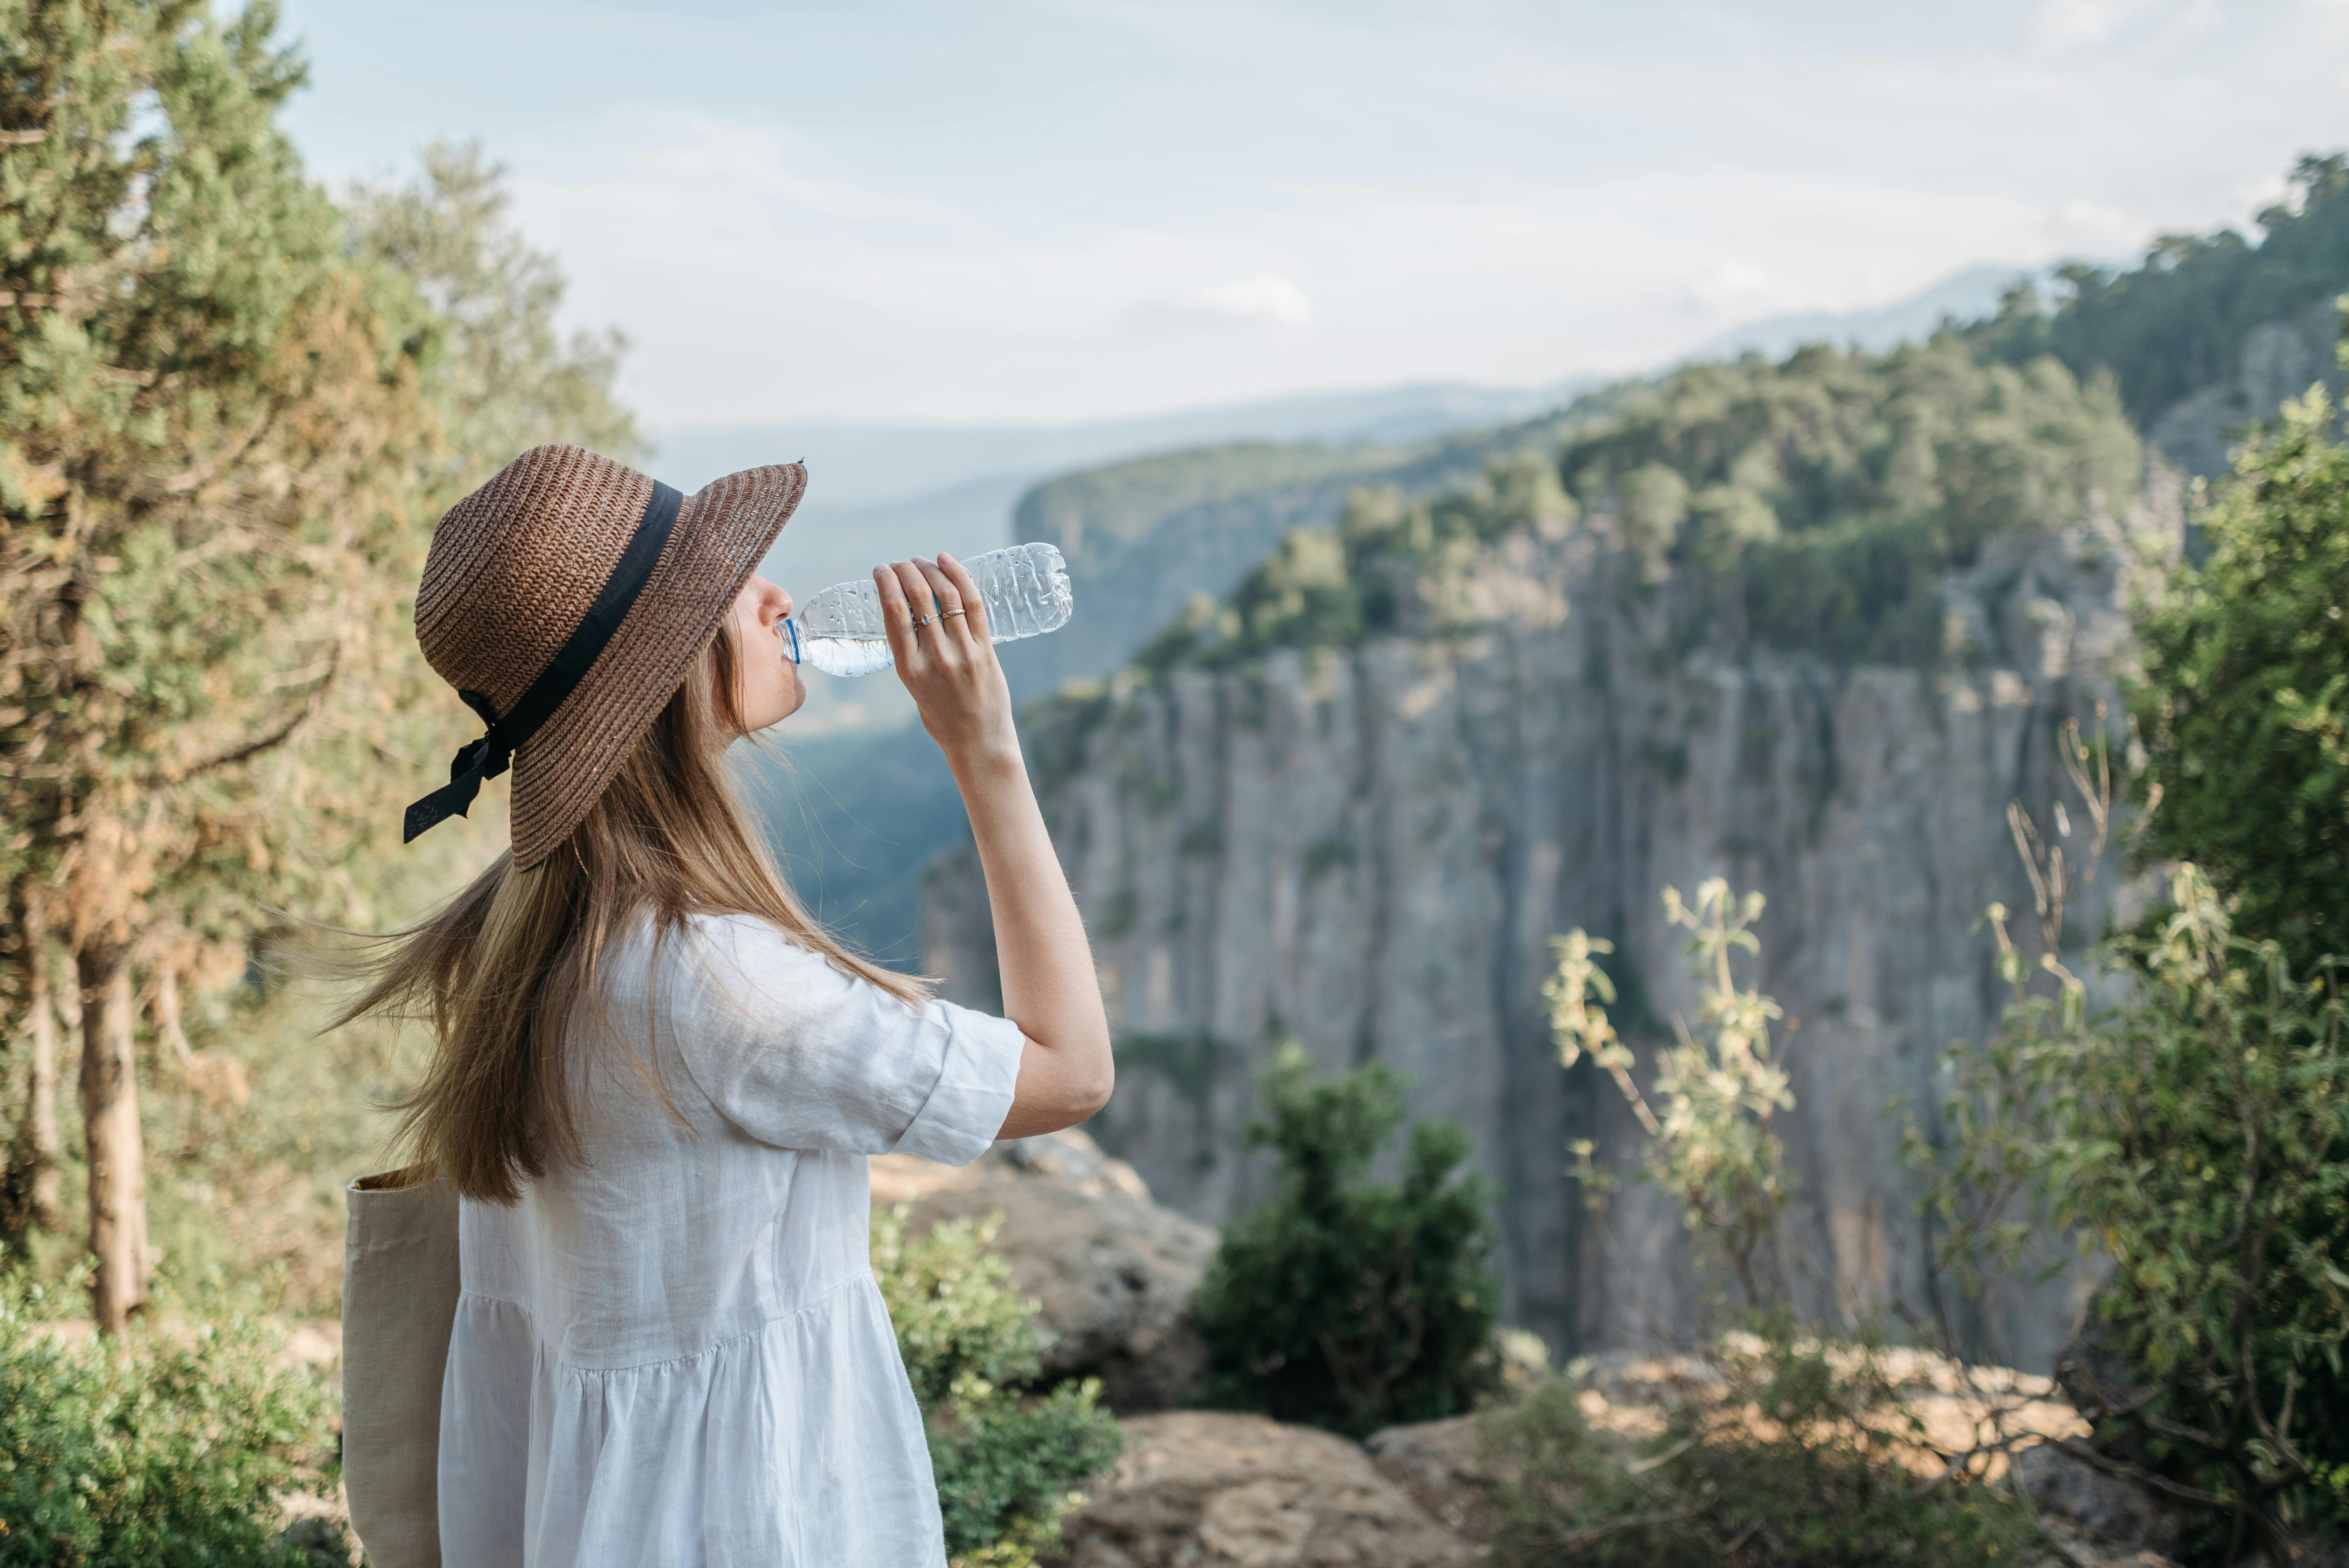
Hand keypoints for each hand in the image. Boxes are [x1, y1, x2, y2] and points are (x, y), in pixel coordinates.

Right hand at [873, 554, 1017, 769]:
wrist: (979, 742)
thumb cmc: (942, 717)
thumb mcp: (914, 687)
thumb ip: (910, 653)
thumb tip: (907, 613)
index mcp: (909, 669)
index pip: (894, 613)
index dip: (886, 583)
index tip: (881, 569)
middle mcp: (935, 657)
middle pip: (919, 597)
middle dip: (907, 571)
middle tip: (902, 563)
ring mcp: (964, 652)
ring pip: (946, 595)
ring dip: (932, 570)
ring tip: (923, 561)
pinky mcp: (986, 650)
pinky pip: (974, 605)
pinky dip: (960, 577)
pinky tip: (947, 562)